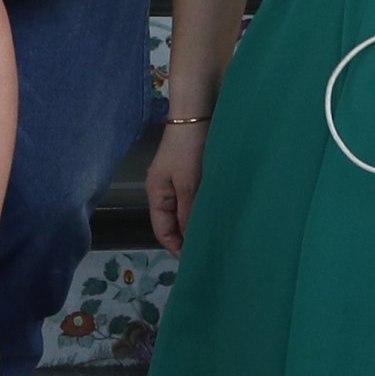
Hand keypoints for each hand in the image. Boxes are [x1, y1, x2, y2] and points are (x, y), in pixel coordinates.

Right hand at [145, 121, 208, 252]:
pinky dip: (204, 209)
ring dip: (198, 223)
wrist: (197, 113)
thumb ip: (187, 213)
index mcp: (157, 194)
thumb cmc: (188, 148)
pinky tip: (218, 215)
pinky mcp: (193, 173)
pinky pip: (195, 199)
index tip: (194, 262)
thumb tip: (189, 241)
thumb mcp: (187, 184)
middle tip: (209, 252)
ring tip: (216, 237)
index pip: (162, 230)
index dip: (176, 247)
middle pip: (173, 222)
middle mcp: (165, 190)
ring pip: (186, 211)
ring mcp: (179, 181)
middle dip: (187, 238)